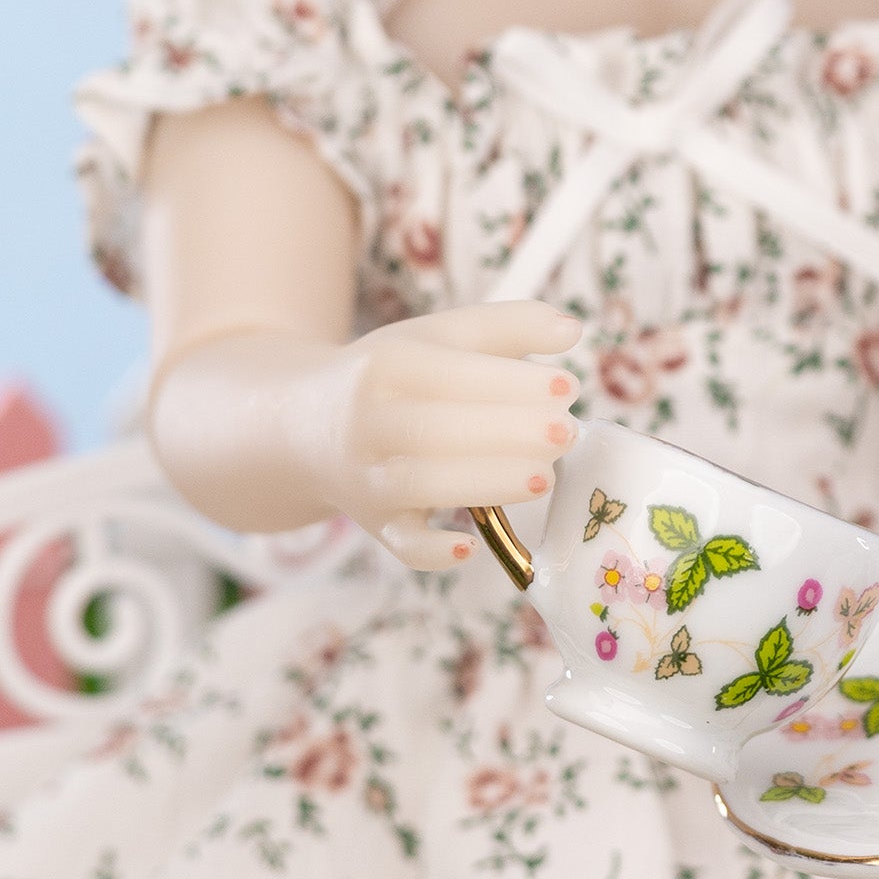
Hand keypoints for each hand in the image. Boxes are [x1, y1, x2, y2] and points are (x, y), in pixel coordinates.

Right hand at [289, 302, 583, 569]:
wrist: (306, 425)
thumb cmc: (393, 377)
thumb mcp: (439, 337)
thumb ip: (508, 327)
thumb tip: (572, 330)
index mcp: (386, 366)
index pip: (453, 374)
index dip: (514, 382)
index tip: (568, 386)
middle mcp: (369, 423)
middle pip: (437, 431)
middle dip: (510, 433)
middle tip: (566, 432)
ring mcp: (368, 479)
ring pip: (422, 486)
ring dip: (488, 483)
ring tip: (546, 477)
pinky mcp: (375, 524)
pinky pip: (400, 545)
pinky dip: (432, 551)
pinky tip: (471, 544)